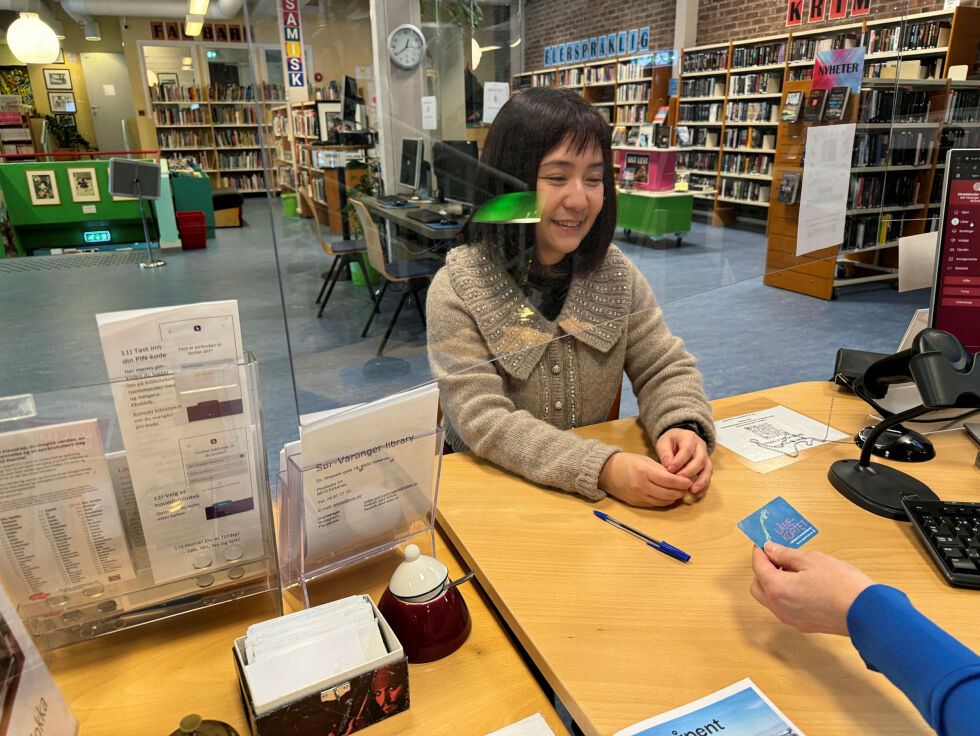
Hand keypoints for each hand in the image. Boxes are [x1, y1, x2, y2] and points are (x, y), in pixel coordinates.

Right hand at [598, 451, 691, 506]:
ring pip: (663, 501)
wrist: (607, 472)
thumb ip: (661, 469)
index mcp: (644, 472)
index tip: (688, 481)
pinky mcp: (636, 503)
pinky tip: (668, 496)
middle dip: (680, 491)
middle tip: (686, 487)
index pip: (670, 481)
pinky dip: (664, 501)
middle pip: (668, 493)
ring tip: (678, 492)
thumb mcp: (645, 460)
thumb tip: (678, 477)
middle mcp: (642, 486)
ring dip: (674, 498)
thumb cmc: (627, 462)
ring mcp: (639, 496)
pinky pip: (655, 505)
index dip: (682, 482)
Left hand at [655, 429, 711, 496]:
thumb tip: (669, 466)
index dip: (679, 461)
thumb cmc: (670, 441)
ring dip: (701, 481)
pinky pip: (708, 475)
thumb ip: (665, 453)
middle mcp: (700, 446)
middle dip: (690, 471)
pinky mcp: (706, 465)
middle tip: (680, 481)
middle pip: (700, 459)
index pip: (687, 449)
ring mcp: (705, 456)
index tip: (670, 470)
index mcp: (689, 437)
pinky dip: (704, 485)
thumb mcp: (663, 443)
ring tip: (692, 491)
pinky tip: (697, 494)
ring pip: (708, 468)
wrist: (677, 439)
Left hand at [750, 543, 873, 635]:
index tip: (764, 543)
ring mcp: (792, 619)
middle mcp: (780, 608)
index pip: (758, 567)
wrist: (869, 614)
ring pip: (771, 599)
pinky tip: (801, 583)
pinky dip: (785, 594)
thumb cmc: (843, 586)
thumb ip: (786, 554)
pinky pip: (785, 608)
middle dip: (763, 569)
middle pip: (758, 586)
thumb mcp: (812, 560)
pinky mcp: (804, 625)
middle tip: (776, 555)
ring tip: (791, 567)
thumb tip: (770, 549)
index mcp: (778, 589)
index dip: (759, 552)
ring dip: (774, 583)